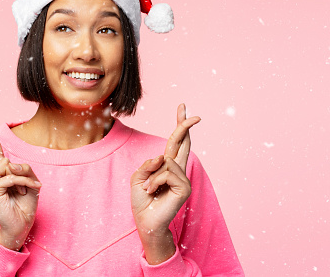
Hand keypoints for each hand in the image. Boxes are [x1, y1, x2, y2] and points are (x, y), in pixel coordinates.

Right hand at [0, 105, 41, 250]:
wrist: (21, 226)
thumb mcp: (30, 180)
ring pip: (8, 163)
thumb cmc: (25, 203)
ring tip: (22, 191)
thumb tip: (6, 163)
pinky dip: (23, 184)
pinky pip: (11, 176)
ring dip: (23, 177)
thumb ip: (21, 168)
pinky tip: (21, 194)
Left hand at [130, 104, 199, 263]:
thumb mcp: (138, 177)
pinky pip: (167, 173)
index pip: (176, 142)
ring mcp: (183, 179)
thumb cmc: (141, 201)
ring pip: (167, 162)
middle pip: (183, 142)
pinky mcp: (184, 187)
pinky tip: (153, 192)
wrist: (145, 221)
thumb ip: (148, 164)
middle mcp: (177, 170)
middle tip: (191, 111)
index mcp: (167, 166)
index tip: (182, 108)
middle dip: (185, 125)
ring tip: (149, 190)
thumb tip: (163, 158)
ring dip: (152, 176)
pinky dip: (155, 181)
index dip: (179, 125)